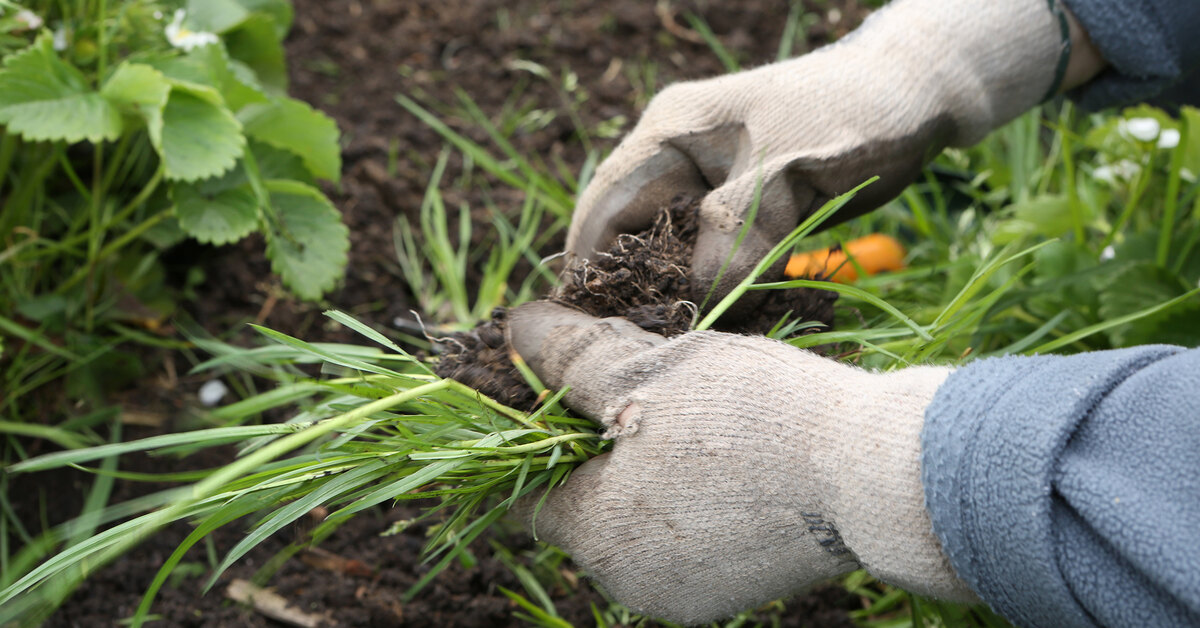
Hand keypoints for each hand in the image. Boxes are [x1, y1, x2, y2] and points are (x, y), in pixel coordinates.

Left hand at [508, 303, 974, 624]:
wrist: (878, 475)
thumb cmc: (753, 416)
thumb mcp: (648, 370)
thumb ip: (571, 359)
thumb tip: (515, 331)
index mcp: (596, 537)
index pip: (524, 490)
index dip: (528, 432)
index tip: (562, 386)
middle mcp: (631, 583)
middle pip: (583, 503)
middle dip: (595, 442)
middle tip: (633, 380)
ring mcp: (688, 594)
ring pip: (637, 517)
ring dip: (645, 464)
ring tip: (687, 407)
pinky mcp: (737, 589)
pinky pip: (686, 534)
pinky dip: (689, 492)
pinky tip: (726, 448)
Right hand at [569, 0, 1074, 306]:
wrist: (916, 94)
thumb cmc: (851, 115)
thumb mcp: (787, 175)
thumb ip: (735, 235)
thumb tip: (692, 307)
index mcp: (669, 132)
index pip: (604, 206)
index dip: (588, 268)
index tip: (584, 327)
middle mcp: (677, 158)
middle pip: (631, 236)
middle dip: (634, 292)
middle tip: (638, 352)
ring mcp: (709, 185)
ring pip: (673, 255)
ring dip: (677, 297)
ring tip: (677, 349)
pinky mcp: (742, 211)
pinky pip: (712, 260)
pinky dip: (716, 292)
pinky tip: (723, 328)